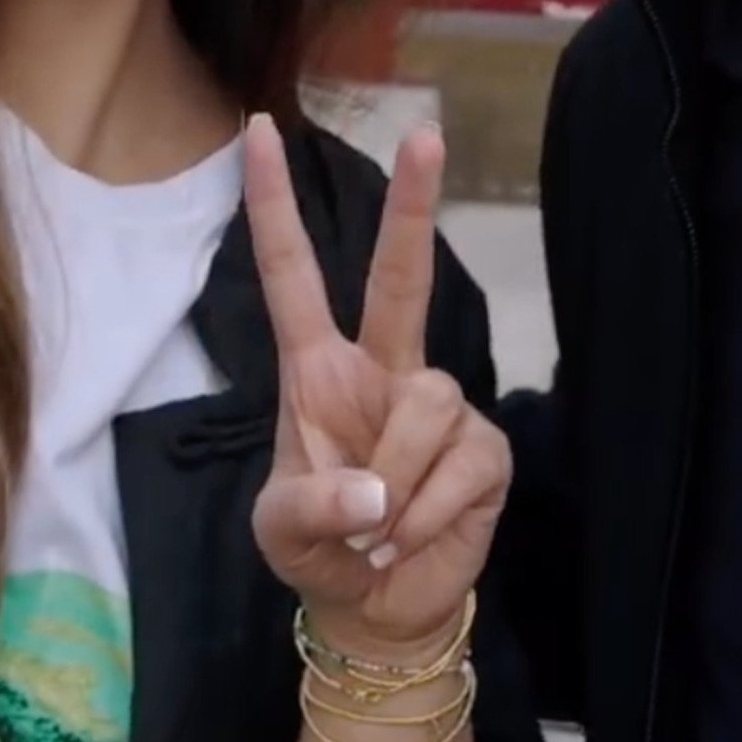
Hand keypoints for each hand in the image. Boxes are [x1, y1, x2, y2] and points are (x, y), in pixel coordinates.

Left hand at [243, 115, 508, 660]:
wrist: (377, 609)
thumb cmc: (317, 551)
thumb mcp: (281, 532)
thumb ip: (312, 507)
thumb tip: (374, 495)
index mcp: (319, 370)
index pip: (293, 274)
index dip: (272, 206)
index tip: (256, 132)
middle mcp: (384, 370)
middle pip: (402, 277)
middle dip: (413, 205)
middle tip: (425, 132)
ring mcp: (441, 406)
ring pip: (427, 406)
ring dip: (395, 485)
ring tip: (376, 530)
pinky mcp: (484, 450)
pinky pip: (460, 464)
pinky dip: (427, 514)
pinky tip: (411, 535)